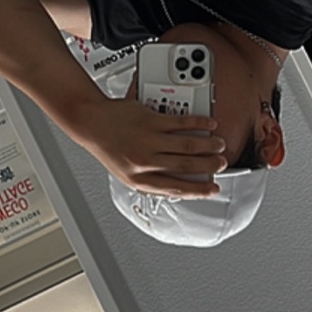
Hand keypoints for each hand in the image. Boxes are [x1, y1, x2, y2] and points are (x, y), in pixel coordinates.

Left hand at [73, 98, 227, 198]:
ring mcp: (147, 140)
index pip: (175, 188)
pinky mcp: (149, 121)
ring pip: (187, 146)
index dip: (198, 190)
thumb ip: (150, 176)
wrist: (90, 122)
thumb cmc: (108, 145)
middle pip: (186, 166)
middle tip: (221, 163)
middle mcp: (144, 161)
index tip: (213, 190)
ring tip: (218, 145)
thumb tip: (178, 180)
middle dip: (209, 166)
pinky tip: (207, 124)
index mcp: (138, 179)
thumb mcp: (126, 171)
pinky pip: (180, 123)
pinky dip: (198, 124)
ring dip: (208, 146)